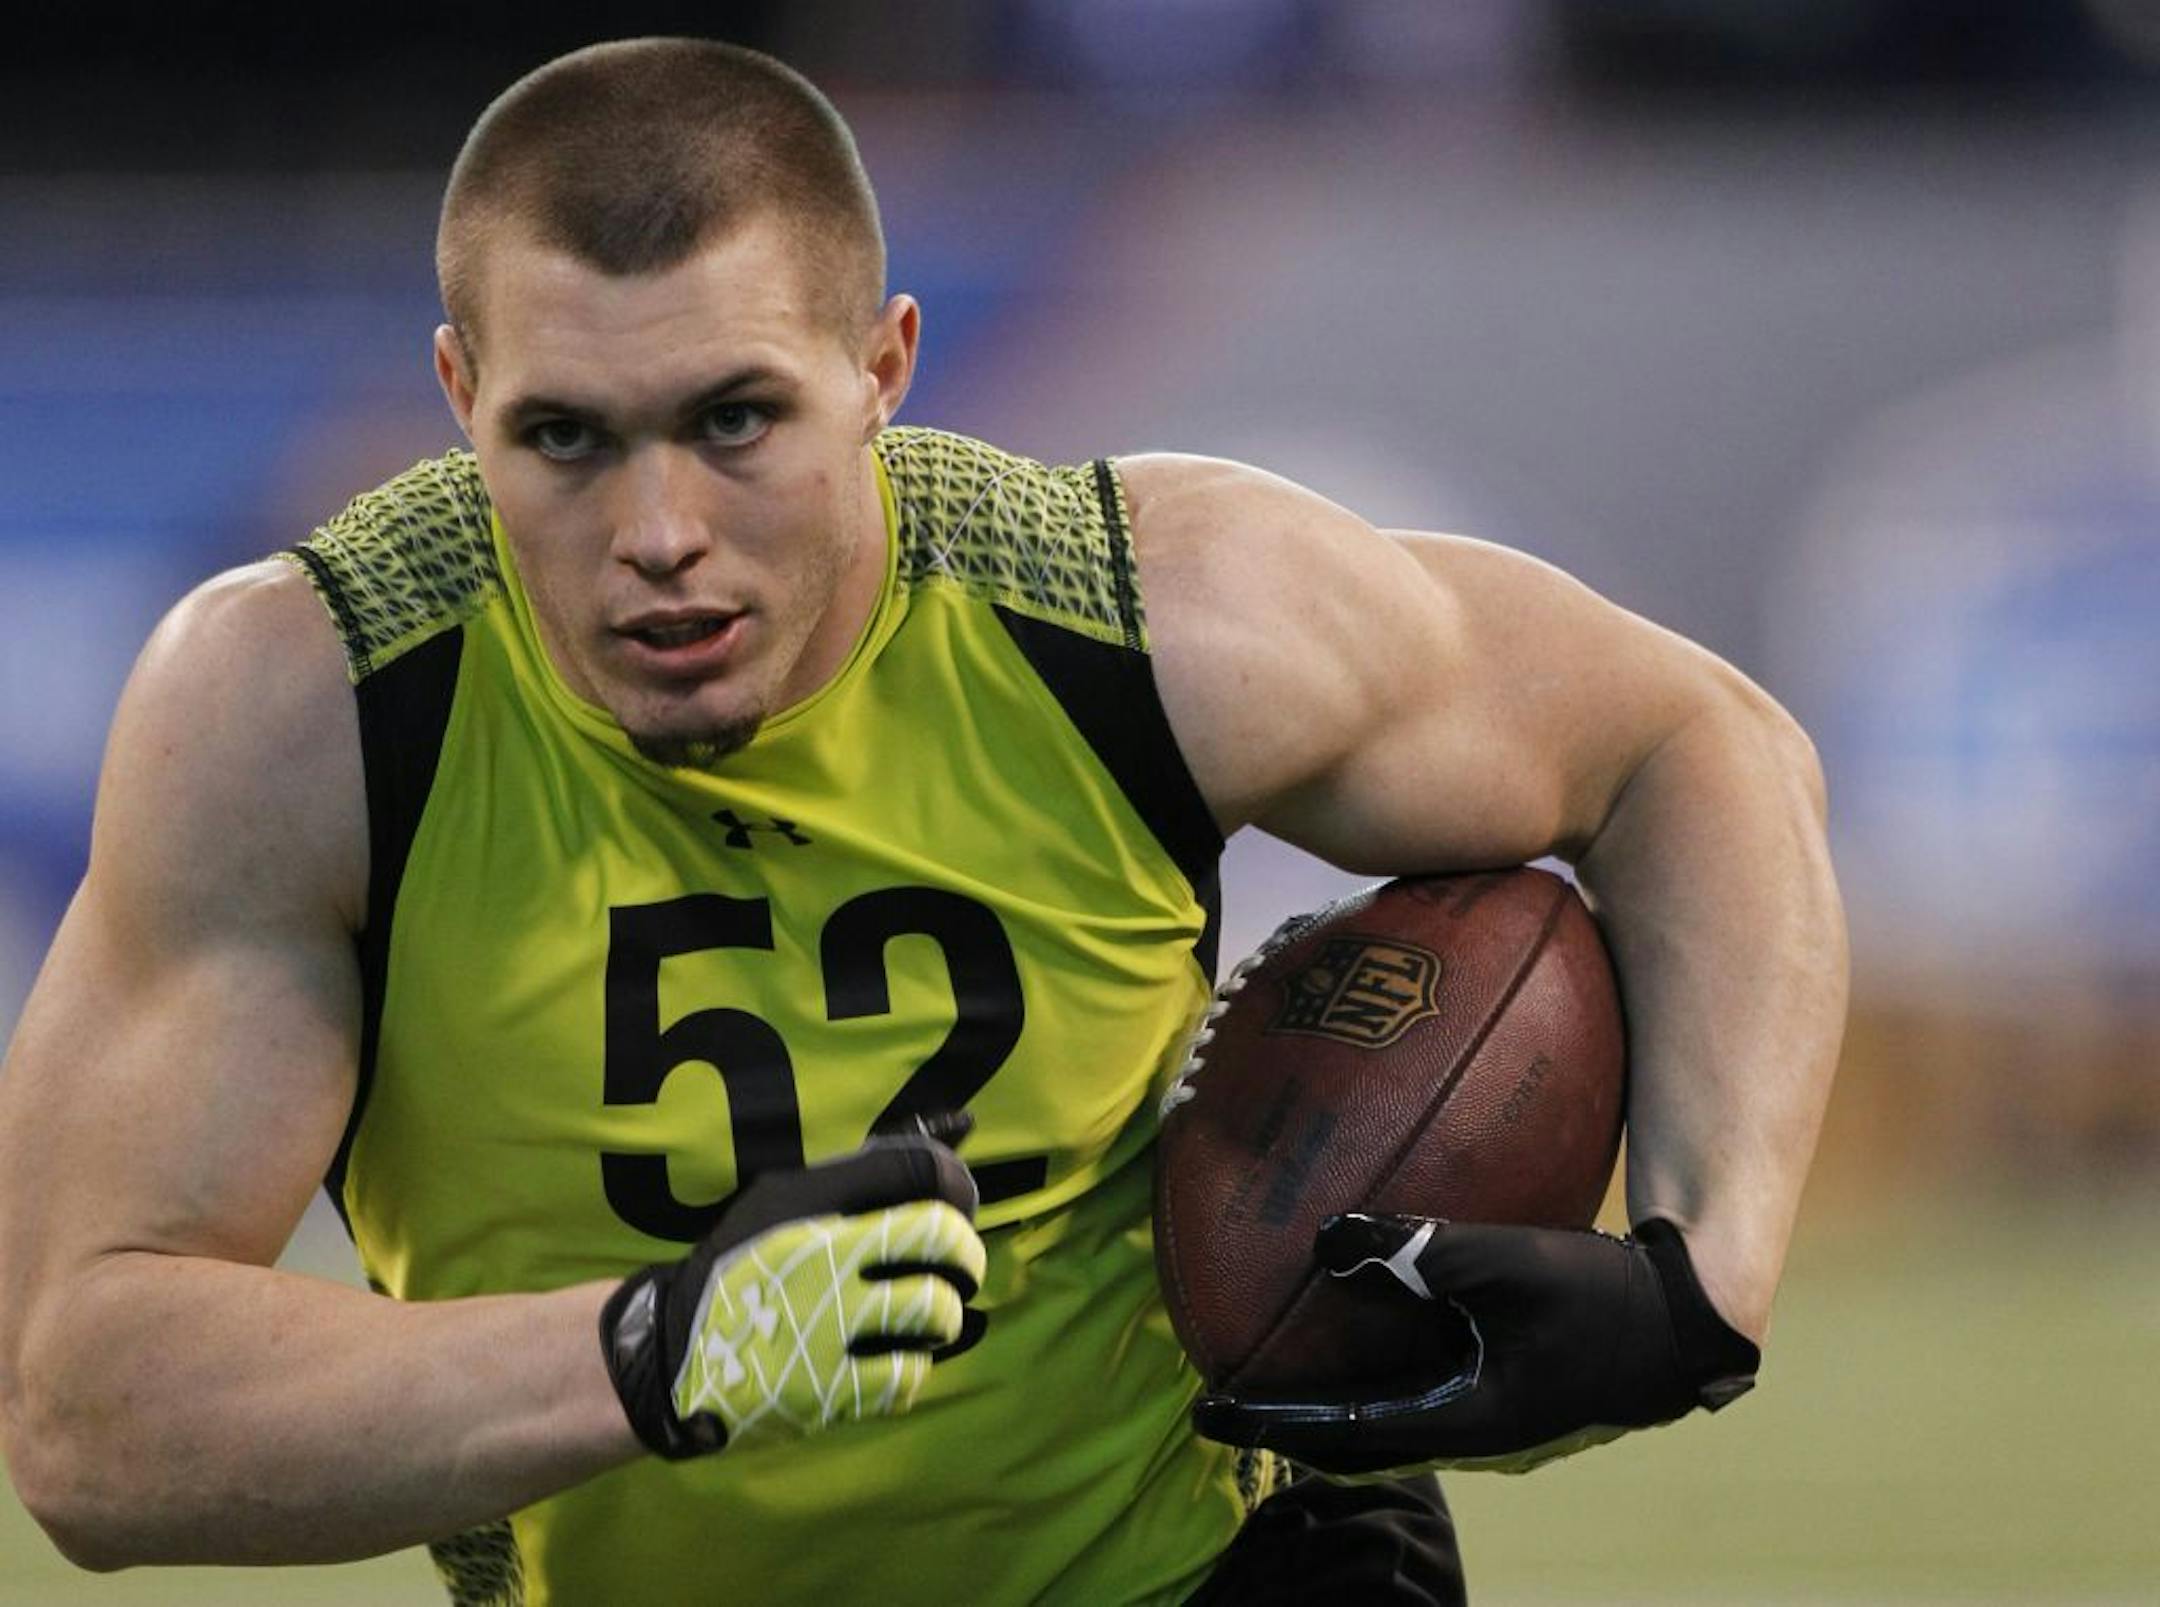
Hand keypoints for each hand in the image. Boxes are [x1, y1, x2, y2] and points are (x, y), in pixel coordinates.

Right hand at [599, 1124, 986, 1458]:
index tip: (955, 1206)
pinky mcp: (828, 1389)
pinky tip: (895, 1359)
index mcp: (811, 1201)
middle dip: (967, 1254)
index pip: (917, 1168)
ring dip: (945, 1317)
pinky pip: (909, 1376)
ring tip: (927, 1319)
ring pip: (935, 1310)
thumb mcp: (788, 1198)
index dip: (957, 1184)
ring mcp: (827, 1324)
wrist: (674, 1354)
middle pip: (942, 1236)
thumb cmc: (744, 1266)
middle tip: (960, 1269)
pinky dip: (914, 1368)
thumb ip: (870, 1169)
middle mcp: (823, 1255)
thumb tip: (964, 1124)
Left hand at [1191, 1215, 1758, 1476]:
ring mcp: (1492, 1424)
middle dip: (1288, 1426)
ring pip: (1390, 1426)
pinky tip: (1367, 1329)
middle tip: (1227, 1398)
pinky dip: (1377, 1376)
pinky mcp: (1508, 1398)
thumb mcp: (1506, 1263)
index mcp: (1464, 1424)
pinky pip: (1422, 1395)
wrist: (1688, 1322)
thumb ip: (1418, 1249)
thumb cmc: (1600, 1295)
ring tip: (1280, 1372)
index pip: (1339, 1434)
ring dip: (1332, 1407)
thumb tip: (1325, 1241)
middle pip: (1356, 1446)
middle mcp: (1471, 1439)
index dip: (1268, 1424)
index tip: (1206, 1412)